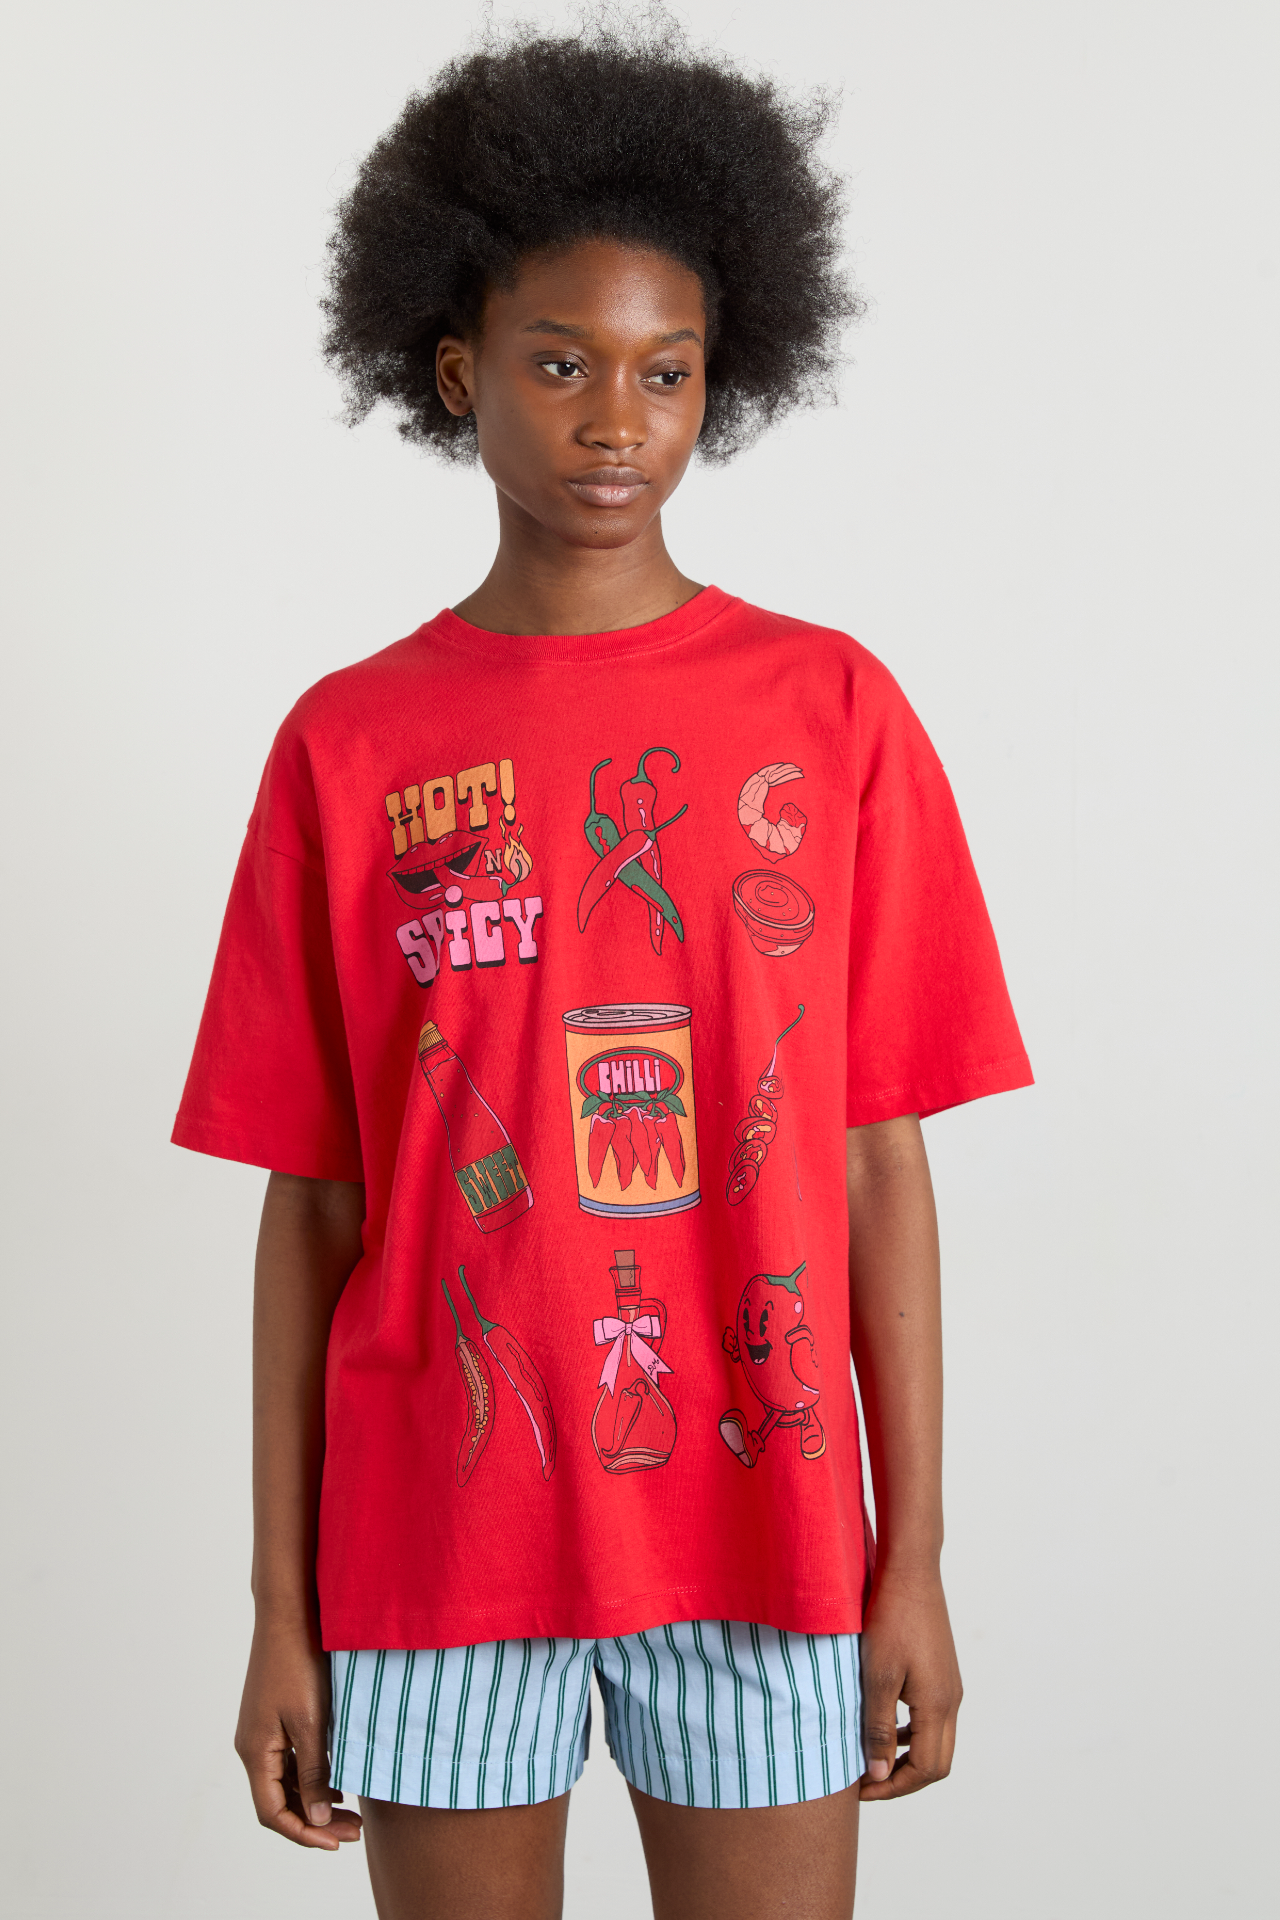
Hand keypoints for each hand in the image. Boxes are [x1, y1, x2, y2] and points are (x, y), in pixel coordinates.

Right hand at [234, 1617, 363, 1848]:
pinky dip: (313, 1775)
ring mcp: (261, 1732)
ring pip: (286, 1781)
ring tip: (352, 1811)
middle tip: (354, 1830)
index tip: (337, 1842)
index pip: (273, 1813)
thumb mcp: (311, 1722)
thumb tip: (316, 1816)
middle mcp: (252, 1747)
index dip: (304, 1833)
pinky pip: (290, 1760)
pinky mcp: (273, 1718)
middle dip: (315, 1820)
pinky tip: (340, 1778)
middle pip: (280, 1801)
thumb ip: (314, 1771)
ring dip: (316, 1799)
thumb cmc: (300, 1664)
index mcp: (255, 1752)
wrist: (290, 1614)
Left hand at [858, 1567, 961, 1800]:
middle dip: (903, 1780)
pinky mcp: (943, 1673)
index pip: (925, 1770)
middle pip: (936, 1763)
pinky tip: (885, 1723)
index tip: (861, 1790)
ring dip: (907, 1757)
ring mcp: (950, 1687)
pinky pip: (932, 1719)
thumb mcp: (877, 1677)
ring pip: (936, 1741)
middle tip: (867, 1782)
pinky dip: (910, 1733)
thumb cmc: (890, 1620)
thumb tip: (878, 1776)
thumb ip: (877, 1729)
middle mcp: (952, 1701)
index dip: (893, 1787)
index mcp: (938, 1707)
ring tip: (871, 1757)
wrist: (911, 1573)